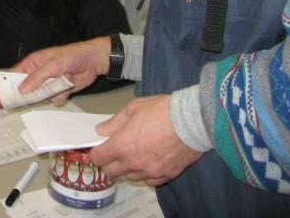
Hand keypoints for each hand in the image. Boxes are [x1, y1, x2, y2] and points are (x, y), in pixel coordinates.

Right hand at [15, 38, 109, 103]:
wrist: (93, 61)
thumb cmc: (71, 56)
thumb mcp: (52, 65)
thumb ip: (36, 78)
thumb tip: (21, 90)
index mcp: (31, 64)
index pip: (11, 78)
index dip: (0, 89)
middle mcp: (37, 75)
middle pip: (20, 89)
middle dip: (11, 97)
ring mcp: (47, 84)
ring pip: (38, 97)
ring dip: (44, 95)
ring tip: (50, 87)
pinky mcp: (57, 91)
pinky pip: (53, 100)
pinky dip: (60, 95)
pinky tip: (68, 84)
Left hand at [90, 95, 204, 185]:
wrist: (192, 121)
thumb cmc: (162, 110)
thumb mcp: (134, 108)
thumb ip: (115, 122)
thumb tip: (102, 130)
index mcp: (122, 145)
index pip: (99, 158)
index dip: (96, 153)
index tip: (99, 149)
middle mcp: (134, 162)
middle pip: (111, 172)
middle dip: (109, 163)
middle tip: (114, 153)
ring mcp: (150, 171)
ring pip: (130, 177)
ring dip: (127, 168)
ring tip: (134, 155)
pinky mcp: (166, 175)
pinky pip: (149, 181)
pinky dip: (145, 174)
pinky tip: (148, 162)